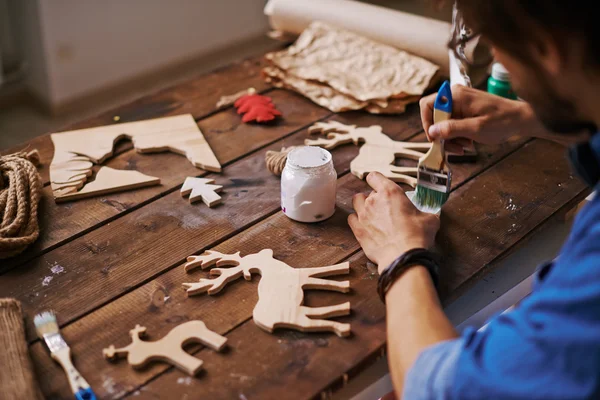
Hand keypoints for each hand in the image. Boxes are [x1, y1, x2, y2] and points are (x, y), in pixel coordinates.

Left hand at [348, 172, 439, 273]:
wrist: (403, 256)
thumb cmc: (417, 235)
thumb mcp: (429, 219)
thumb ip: (426, 213)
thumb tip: (430, 216)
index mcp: (390, 192)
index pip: (374, 177)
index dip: (377, 180)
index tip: (380, 185)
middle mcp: (373, 201)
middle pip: (367, 192)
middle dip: (374, 198)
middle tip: (384, 207)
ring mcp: (363, 215)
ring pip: (356, 202)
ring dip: (362, 205)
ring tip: (371, 213)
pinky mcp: (358, 230)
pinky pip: (351, 219)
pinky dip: (356, 220)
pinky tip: (364, 225)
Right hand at [419, 85, 535, 151]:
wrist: (520, 119)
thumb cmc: (502, 121)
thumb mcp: (475, 128)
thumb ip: (452, 129)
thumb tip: (431, 131)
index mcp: (456, 96)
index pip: (427, 105)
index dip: (427, 123)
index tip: (435, 138)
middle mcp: (455, 96)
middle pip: (434, 116)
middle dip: (441, 134)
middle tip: (454, 147)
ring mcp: (460, 103)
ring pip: (442, 123)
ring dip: (450, 138)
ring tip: (464, 145)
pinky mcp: (464, 110)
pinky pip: (452, 124)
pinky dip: (456, 135)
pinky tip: (467, 141)